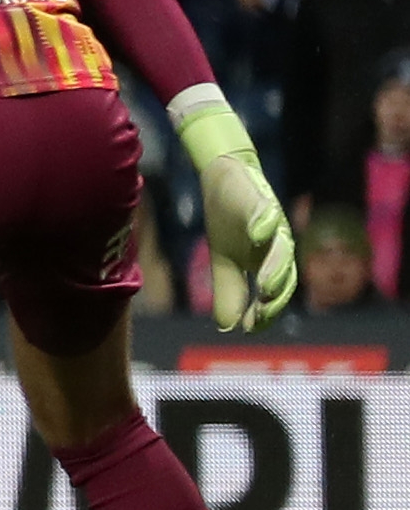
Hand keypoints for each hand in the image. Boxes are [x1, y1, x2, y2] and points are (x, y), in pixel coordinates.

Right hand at [176, 94, 295, 331]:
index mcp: (268, 262)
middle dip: (275, 295)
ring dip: (275, 268)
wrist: (223, 181)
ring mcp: (272, 223)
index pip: (275, 293)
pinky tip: (257, 235)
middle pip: (285, 274)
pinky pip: (266, 214)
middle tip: (262, 312)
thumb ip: (228, 292)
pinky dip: (264, 225)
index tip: (250, 328)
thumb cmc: (227, 222)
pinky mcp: (261, 201)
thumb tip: (227, 327)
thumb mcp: (222, 263)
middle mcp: (277, 245)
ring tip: (263, 287)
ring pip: (281, 249)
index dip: (266, 312)